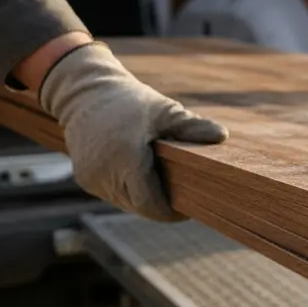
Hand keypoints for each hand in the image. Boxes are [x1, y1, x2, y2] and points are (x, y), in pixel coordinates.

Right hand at [38, 42, 228, 221]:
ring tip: (164, 180)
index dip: (172, 211)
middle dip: (163, 204)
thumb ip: (192, 127)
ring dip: (146, 199)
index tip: (192, 206)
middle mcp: (104, 172)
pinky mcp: (84, 180)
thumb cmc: (131, 101)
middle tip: (186, 192)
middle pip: (141, 207)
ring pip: (128, 204)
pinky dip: (131, 191)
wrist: (85, 94)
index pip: (151, 204)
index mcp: (125, 156)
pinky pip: (114, 196)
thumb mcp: (165, 111)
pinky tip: (144, 175)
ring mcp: (91, 178)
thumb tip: (223, 135)